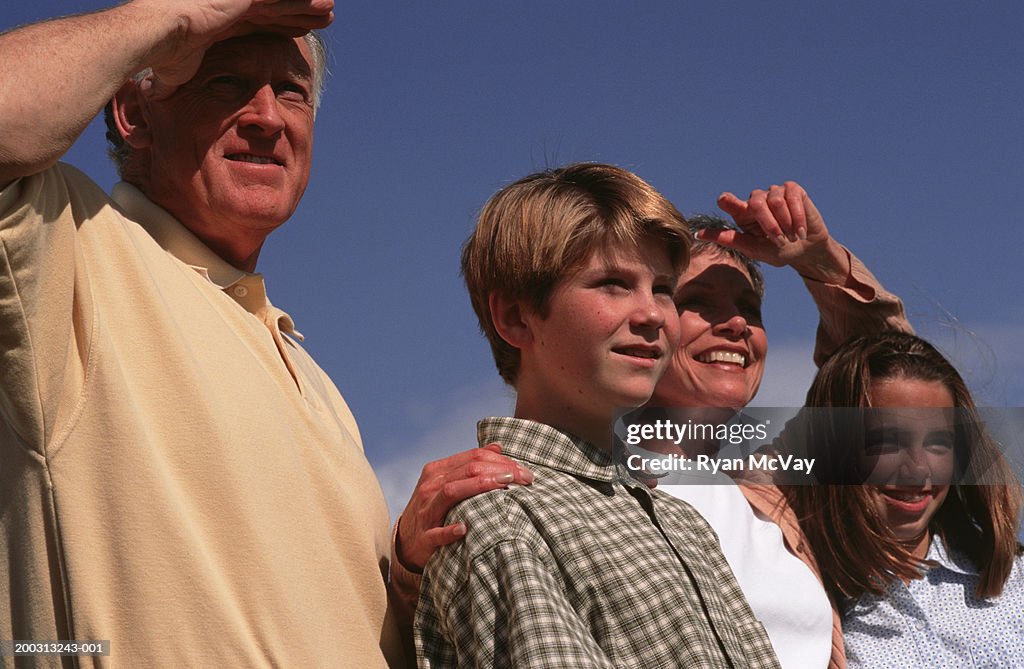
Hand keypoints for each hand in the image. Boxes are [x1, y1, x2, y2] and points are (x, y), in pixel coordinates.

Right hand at [138, 0, 333, 98]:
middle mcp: (234, 8)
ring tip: (331, 10)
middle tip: (325, 17)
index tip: (300, 29)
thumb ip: (170, 82)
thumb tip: (150, 96)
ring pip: (284, 2)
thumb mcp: (173, 73)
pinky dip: (303, 2)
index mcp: (223, 22)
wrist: (155, 35)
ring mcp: (240, 0)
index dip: (281, 24)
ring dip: (308, 6)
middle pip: (277, 9)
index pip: (259, 22)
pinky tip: (325, 3)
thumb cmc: (161, 54)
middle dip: (300, 12)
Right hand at [395, 443, 533, 571]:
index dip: (501, 460)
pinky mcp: (424, 537)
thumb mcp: (448, 483)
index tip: (523, 470)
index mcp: (438, 471)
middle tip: (525, 477)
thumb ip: (470, 465)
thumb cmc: (434, 510)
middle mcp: (431, 486)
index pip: (473, 457)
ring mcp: (426, 510)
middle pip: (468, 470)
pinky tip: (465, 528)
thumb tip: (497, 447)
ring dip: (481, 487)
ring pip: (452, 492)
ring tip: (505, 486)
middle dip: (500, 470)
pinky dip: (450, 530)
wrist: (406, 542)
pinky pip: (437, 533)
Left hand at [705, 181, 848, 283]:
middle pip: (755, 203)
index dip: (727, 201)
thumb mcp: (753, 249)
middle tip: (778, 240)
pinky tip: (800, 230)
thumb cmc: (777, 250)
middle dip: (769, 224)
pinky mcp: (792, 190)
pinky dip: (797, 217)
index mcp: (743, 214)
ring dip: (785, 223)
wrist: (806, 250)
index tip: (724, 200)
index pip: (729, 202)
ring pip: (774, 201)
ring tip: (791, 236)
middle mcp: (756, 200)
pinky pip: (792, 197)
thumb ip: (730, 239)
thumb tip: (698, 234)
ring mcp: (774, 193)